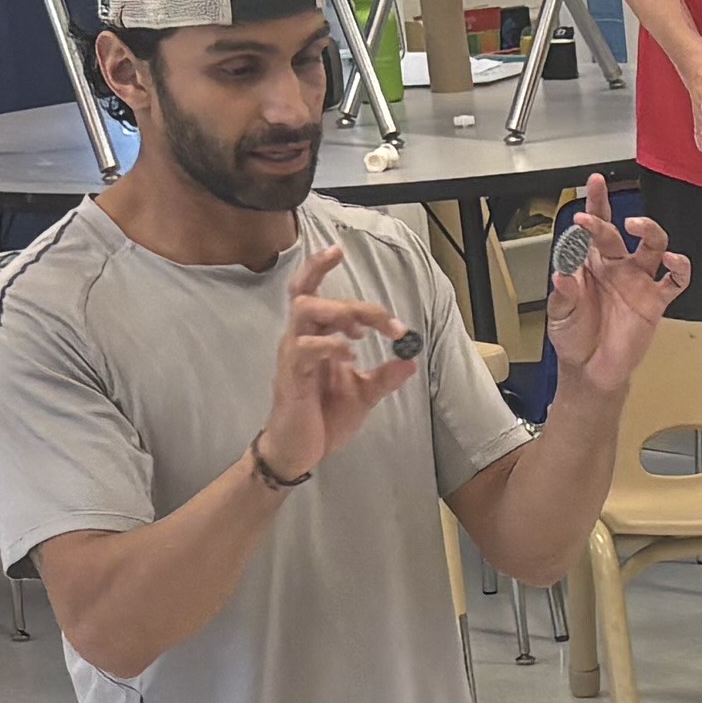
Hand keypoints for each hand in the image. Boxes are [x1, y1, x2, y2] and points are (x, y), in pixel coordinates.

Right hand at [259, 239, 421, 483]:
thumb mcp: (363, 395)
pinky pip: (305, 348)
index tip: (340, 251)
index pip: (311, 290)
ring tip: (363, 332)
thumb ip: (384, 377)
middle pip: (308, 292)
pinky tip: (349, 355)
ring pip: (304, 311)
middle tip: (383, 318)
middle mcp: (299, 338)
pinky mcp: (291, 376)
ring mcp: (293, 355)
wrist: (299, 451)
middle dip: (350, 298)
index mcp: (315, 336)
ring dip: (338, 312)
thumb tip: (411, 361)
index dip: (321, 267)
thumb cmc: (323, 418)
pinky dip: (330, 345)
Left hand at [544, 177, 689, 391]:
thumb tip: (563, 274)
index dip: (595, 204)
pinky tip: (673, 261)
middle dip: (606, 219)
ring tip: (636, 225)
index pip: (593, 228)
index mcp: (590, 264)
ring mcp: (638, 281)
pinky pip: (674, 280)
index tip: (594, 184)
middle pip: (618, 231)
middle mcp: (616, 266)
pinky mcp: (655, 301)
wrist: (592, 370)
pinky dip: (679, 268)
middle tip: (592, 220)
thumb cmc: (574, 339)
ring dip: (648, 230)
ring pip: (653, 245)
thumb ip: (563, 294)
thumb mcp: (559, 316)